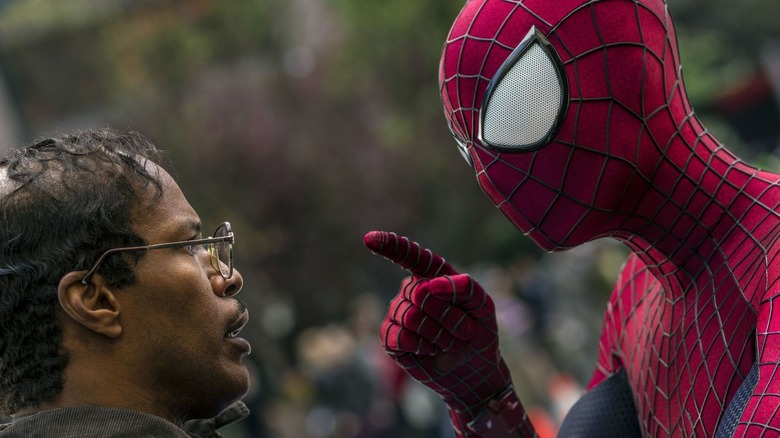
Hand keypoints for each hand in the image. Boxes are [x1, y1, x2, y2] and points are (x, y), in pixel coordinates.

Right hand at [365, 231, 533, 436]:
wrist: (473, 369)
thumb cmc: (479, 332)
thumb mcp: (484, 307)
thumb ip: (465, 288)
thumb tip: (431, 285)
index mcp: (433, 276)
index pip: (411, 256)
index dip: (391, 246)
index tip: (370, 239)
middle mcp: (412, 291)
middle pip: (420, 295)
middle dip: (448, 317)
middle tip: (463, 331)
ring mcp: (398, 314)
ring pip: (410, 317)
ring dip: (439, 335)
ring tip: (450, 342)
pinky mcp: (391, 338)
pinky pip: (398, 337)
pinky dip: (420, 346)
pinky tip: (430, 350)